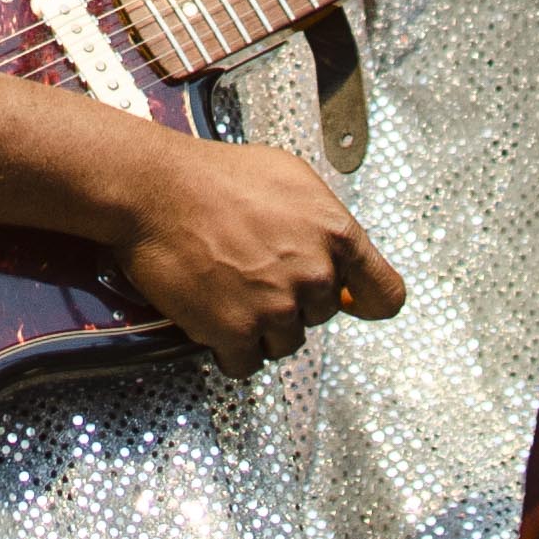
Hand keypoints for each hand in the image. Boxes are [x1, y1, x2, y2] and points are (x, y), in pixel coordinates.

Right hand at [109, 134, 408, 376]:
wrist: (153, 189)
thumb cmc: (214, 175)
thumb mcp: (290, 177)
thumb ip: (325, 222)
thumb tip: (343, 258)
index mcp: (337, 233)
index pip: (384, 294)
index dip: (365, 302)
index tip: (350, 302)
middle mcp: (315, 274)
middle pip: (320, 316)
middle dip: (292, 299)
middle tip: (253, 271)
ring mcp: (276, 307)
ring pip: (285, 342)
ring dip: (260, 326)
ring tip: (228, 290)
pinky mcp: (237, 332)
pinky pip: (246, 363)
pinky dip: (229, 348)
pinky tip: (212, 316)